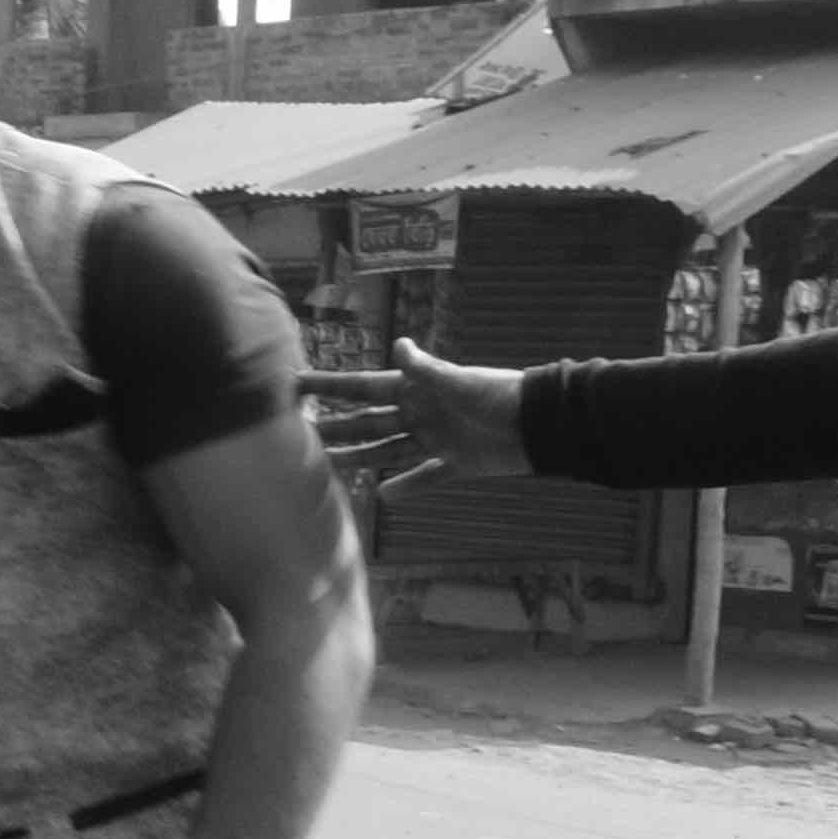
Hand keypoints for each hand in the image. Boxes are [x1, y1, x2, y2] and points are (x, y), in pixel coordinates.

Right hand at [300, 340, 530, 492]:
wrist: (539, 424)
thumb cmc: (499, 394)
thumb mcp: (458, 380)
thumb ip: (425, 369)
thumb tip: (398, 343)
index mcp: (416, 388)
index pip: (363, 387)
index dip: (331, 385)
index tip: (298, 383)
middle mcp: (420, 413)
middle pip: (369, 423)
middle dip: (337, 427)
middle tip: (302, 434)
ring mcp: (435, 440)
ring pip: (387, 451)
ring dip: (359, 458)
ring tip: (328, 465)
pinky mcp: (454, 465)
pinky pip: (424, 477)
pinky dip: (406, 487)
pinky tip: (383, 495)